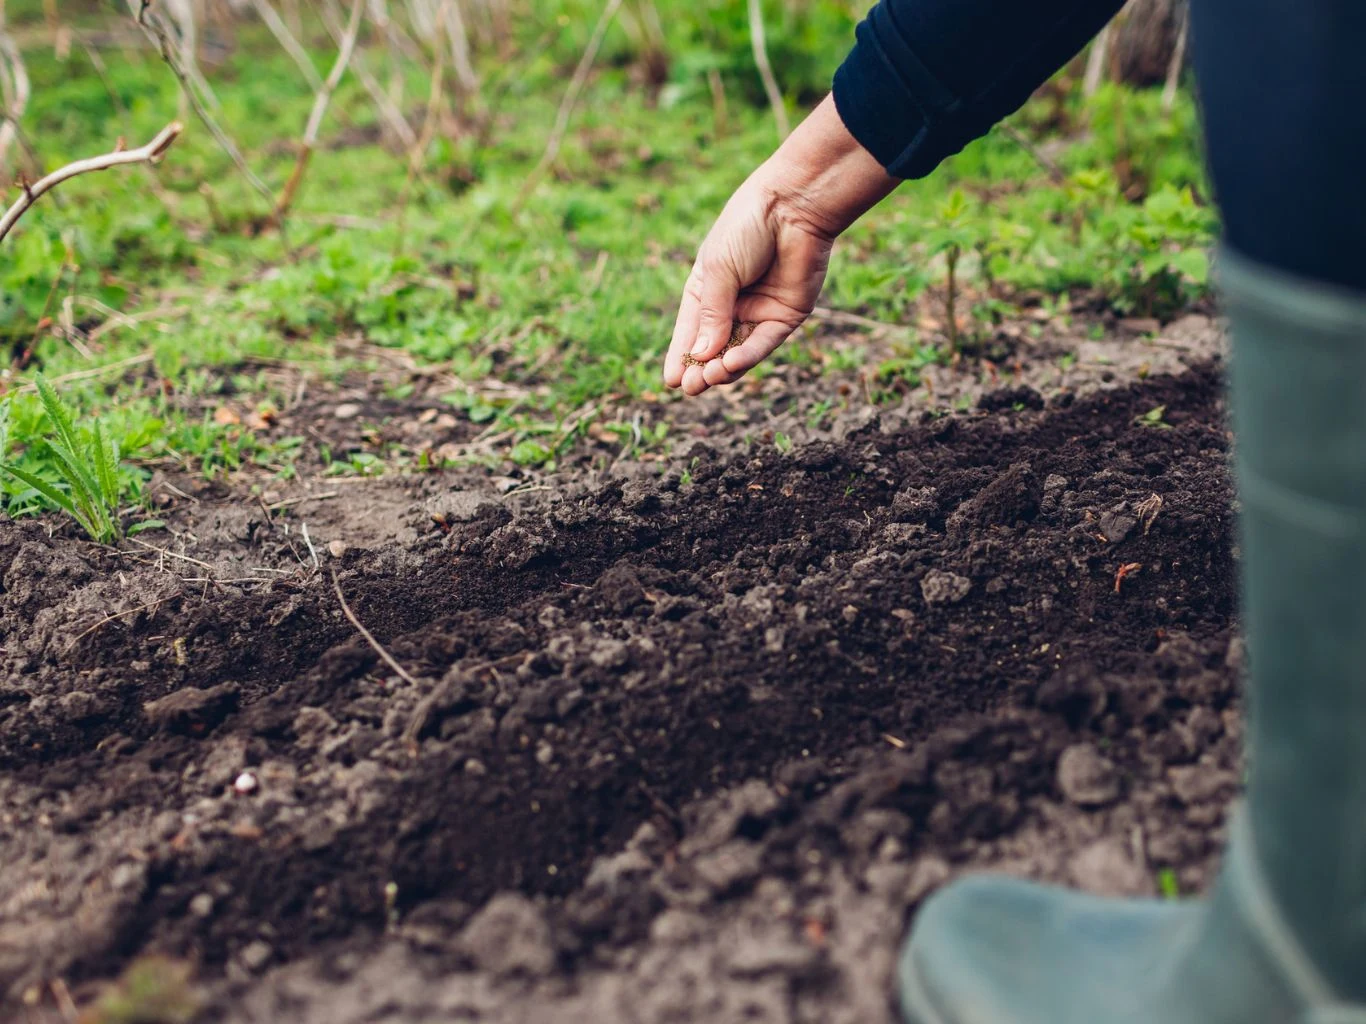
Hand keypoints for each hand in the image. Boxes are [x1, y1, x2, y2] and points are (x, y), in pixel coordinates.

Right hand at [664, 95, 898, 396]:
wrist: (794, 205)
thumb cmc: (748, 227)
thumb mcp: (719, 270)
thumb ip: (712, 314)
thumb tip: (701, 356)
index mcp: (707, 288)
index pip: (690, 331)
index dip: (681, 356)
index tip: (671, 381)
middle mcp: (732, 304)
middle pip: (713, 347)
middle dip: (700, 369)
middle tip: (689, 387)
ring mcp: (760, 311)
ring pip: (738, 351)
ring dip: (722, 368)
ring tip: (707, 379)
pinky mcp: (786, 315)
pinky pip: (764, 343)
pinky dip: (747, 356)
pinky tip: (730, 364)